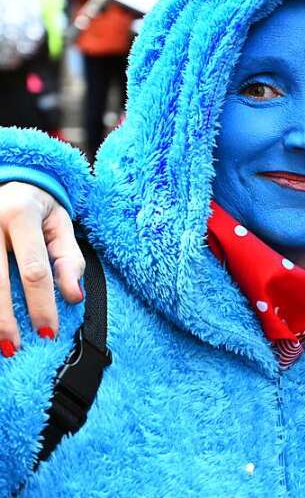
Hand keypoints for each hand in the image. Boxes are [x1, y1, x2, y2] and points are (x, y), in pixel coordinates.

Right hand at [0, 183, 82, 352]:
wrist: (11, 180)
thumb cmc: (39, 208)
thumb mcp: (61, 225)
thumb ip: (69, 259)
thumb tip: (74, 296)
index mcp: (22, 215)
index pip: (34, 269)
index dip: (41, 303)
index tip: (48, 331)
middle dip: (4, 319)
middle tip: (14, 347)